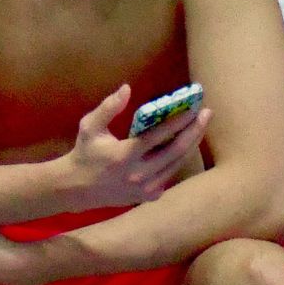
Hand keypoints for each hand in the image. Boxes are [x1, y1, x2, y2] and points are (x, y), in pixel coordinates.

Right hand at [66, 84, 209, 209]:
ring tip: (200, 126)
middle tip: (206, 114)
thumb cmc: (84, 153)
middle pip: (176, 151)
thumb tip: (127, 88)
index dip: (178, 121)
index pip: (158, 136)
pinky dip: (178, 160)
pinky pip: (170, 175)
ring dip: (191, 144)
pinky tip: (184, 145)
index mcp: (125, 155)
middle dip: (194, 131)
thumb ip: (108, 107)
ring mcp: (146, 188)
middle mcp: (139, 174)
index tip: (193, 107)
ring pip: (177, 164)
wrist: (76, 188)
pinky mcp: (148, 196)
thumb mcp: (89, 127)